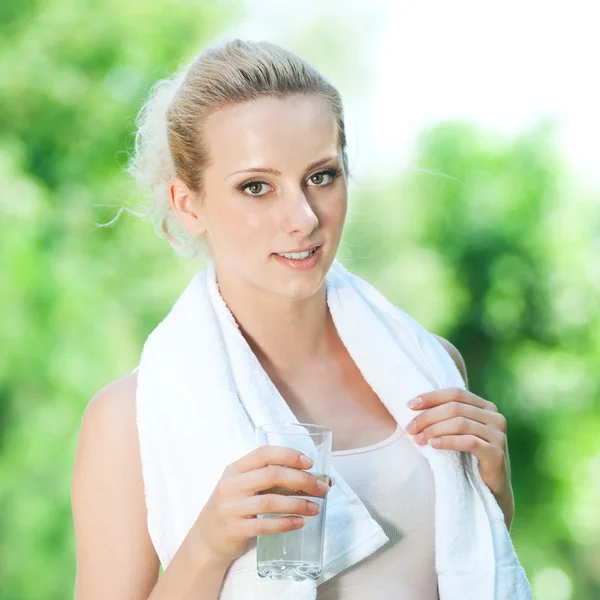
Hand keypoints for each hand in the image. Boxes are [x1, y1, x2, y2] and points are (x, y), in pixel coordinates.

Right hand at [190, 446, 332, 564]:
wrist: (206, 539)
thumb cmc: (233, 506)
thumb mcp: (242, 485)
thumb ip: (268, 479)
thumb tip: (313, 478)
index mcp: (235, 468)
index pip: (263, 453)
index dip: (288, 454)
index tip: (309, 462)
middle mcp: (231, 485)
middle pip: (271, 475)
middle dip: (301, 479)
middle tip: (321, 488)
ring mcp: (231, 508)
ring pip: (270, 502)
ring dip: (297, 503)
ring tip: (315, 507)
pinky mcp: (234, 530)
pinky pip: (264, 526)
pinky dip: (285, 523)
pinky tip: (300, 522)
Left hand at [405, 388, 510, 499]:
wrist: (490, 490)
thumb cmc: (468, 458)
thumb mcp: (458, 432)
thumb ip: (446, 416)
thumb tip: (413, 406)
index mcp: (485, 407)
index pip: (455, 393)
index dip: (431, 397)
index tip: (409, 405)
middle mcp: (495, 417)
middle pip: (455, 408)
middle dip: (428, 417)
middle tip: (410, 429)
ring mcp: (498, 435)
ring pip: (460, 423)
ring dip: (434, 430)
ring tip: (419, 439)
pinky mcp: (497, 453)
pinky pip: (469, 442)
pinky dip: (448, 441)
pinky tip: (433, 445)